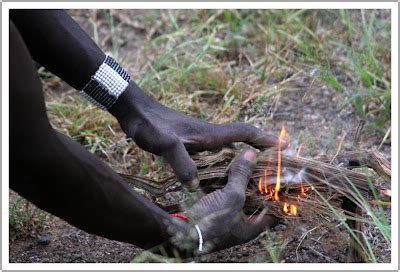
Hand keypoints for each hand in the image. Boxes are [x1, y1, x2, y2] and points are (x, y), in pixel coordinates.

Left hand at [110, 82, 278, 189]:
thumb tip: (194, 186)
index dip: (264, 138)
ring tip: (252, 173)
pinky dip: (222, 163)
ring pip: (228, 149)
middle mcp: (209, 136)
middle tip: (273, 164)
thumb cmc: (151, 124)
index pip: (244, 132)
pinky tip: (218, 175)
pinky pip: (213, 154)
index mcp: (210, 134)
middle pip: (241, 141)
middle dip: (259, 149)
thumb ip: (181, 162)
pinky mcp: (189, 143)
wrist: (135, 112)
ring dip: (241, 157)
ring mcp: (199, 139)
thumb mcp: (165, 144)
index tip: (284, 144)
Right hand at [184, 149, 277, 252]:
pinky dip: (227, 184)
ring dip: (242, 182)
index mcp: (253, 226)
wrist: (181, 233)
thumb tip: (252, 154)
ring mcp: (228, 218)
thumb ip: (242, 176)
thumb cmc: (211, 221)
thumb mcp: (232, 197)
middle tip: (264, 165)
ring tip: (247, 164)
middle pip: (257, 200)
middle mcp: (243, 223)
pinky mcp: (214, 212)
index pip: (275, 210)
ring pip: (240, 196)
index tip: (284, 178)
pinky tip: (227, 170)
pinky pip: (225, 196)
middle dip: (259, 183)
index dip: (281, 194)